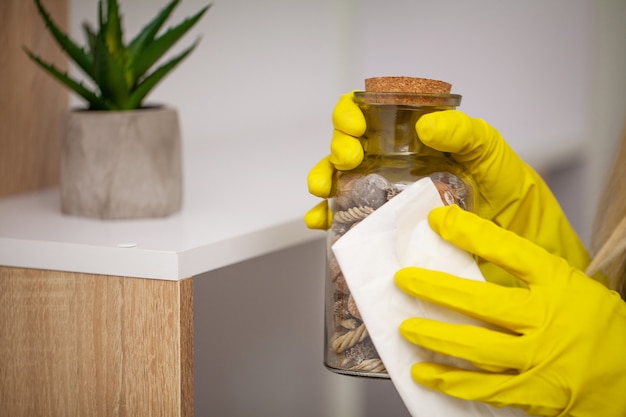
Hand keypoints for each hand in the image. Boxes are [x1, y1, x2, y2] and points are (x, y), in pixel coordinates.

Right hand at [305, 92, 596, 284]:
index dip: (352, 113)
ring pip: (339, 182)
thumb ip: (465, 132)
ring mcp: (386, 199)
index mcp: (413, 141)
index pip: (371, 116)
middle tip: (349, 158)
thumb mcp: (491, 154)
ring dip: (323, 180)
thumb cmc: (508, 195)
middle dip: (337, 148)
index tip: (356, 126)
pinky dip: (325, 219)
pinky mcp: (384, 232)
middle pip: (347, 147)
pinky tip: (320, 222)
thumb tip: (425, 126)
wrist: (518, 248)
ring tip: (323, 190)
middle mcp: (394, 167)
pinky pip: (345, 221)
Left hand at [395, 205, 625, 416]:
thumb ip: (529, 274)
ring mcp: (539, 358)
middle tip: (403, 280)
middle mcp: (547, 319)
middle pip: (481, 300)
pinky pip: (483, 388)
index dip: (471, 233)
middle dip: (436, 289)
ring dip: (435, 337)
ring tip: (406, 328)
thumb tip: (476, 249)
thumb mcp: (570, 286)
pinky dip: (450, 381)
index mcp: (558, 283)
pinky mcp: (534, 392)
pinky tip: (424, 372)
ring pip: (476, 346)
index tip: (439, 220)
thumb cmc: (598, 326)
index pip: (510, 250)